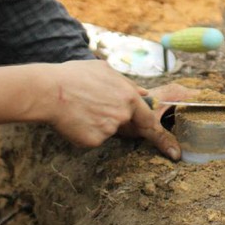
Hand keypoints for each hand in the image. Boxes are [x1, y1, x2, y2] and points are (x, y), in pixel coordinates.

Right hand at [0, 61, 197, 160]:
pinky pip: (92, 139)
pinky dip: (84, 132)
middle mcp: (122, 115)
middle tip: (91, 107)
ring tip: (78, 107)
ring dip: (95, 123)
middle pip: (124, 125)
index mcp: (129, 97)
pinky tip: (73, 119)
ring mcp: (109, 130)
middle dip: (111, 120)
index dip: (164, 139)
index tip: (175, 153)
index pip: (150, 122)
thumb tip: (143, 93)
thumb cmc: (74, 76)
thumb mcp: (104, 71)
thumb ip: (126, 84)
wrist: (49, 91)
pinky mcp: (94, 141)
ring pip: (106, 131)